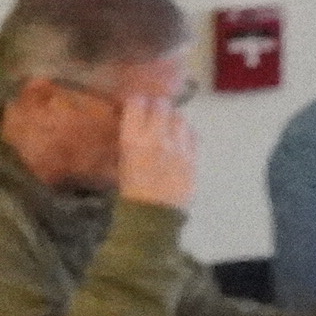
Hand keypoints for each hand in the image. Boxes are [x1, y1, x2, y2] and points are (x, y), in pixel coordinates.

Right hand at [115, 94, 197, 211]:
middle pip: (161, 104)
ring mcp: (178, 146)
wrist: (154, 214)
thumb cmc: (131, 190)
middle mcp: (157, 138)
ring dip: (172, 119)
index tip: (134, 105)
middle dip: (156, 106)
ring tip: (168, 127)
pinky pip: (193, 133)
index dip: (136, 101)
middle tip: (153, 113)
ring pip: (180, 117)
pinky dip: (186, 133)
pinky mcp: (194, 155)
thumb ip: (130, 138)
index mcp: (133, 140)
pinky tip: (180, 140)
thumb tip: (135, 122)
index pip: (137, 103)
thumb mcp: (121, 161)